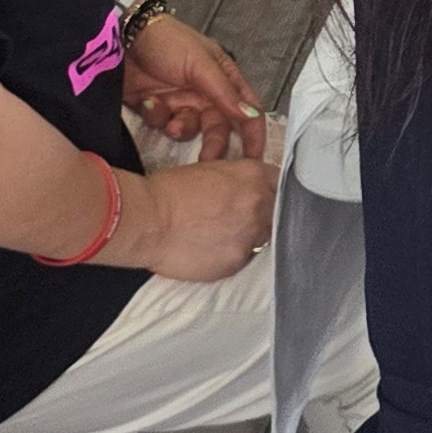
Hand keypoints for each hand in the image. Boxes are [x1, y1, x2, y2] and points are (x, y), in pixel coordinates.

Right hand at [123, 157, 274, 282]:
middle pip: (277, 214)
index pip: (281, 184)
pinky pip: (243, 260)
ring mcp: (250, 235)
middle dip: (263, 217)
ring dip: (248, 238)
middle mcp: (259, 204)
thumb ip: (238, 180)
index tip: (266, 200)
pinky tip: (212, 251)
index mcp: (253, 176)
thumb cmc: (170, 191)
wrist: (149, 219)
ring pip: (262, 239)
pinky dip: (231, 256)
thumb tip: (246, 190)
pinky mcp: (237, 261)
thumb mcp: (211, 170)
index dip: (272, 193)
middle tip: (239, 221)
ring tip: (221, 237)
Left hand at [126, 14, 259, 151]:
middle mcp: (205, 93)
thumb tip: (251, 116)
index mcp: (223, 78)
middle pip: (219, 128)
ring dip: (181, 128)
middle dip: (213, 145)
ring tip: (170, 121)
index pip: (247, 110)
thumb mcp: (199, 63)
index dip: (254, 135)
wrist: (121, 39)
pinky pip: (163, 124)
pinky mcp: (157, 110)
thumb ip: (224, 92)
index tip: (254, 160)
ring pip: (189, 130)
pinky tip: (148, 101)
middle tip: (206, 160)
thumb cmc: (166, 41)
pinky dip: (157, 116)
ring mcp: (180, 102)